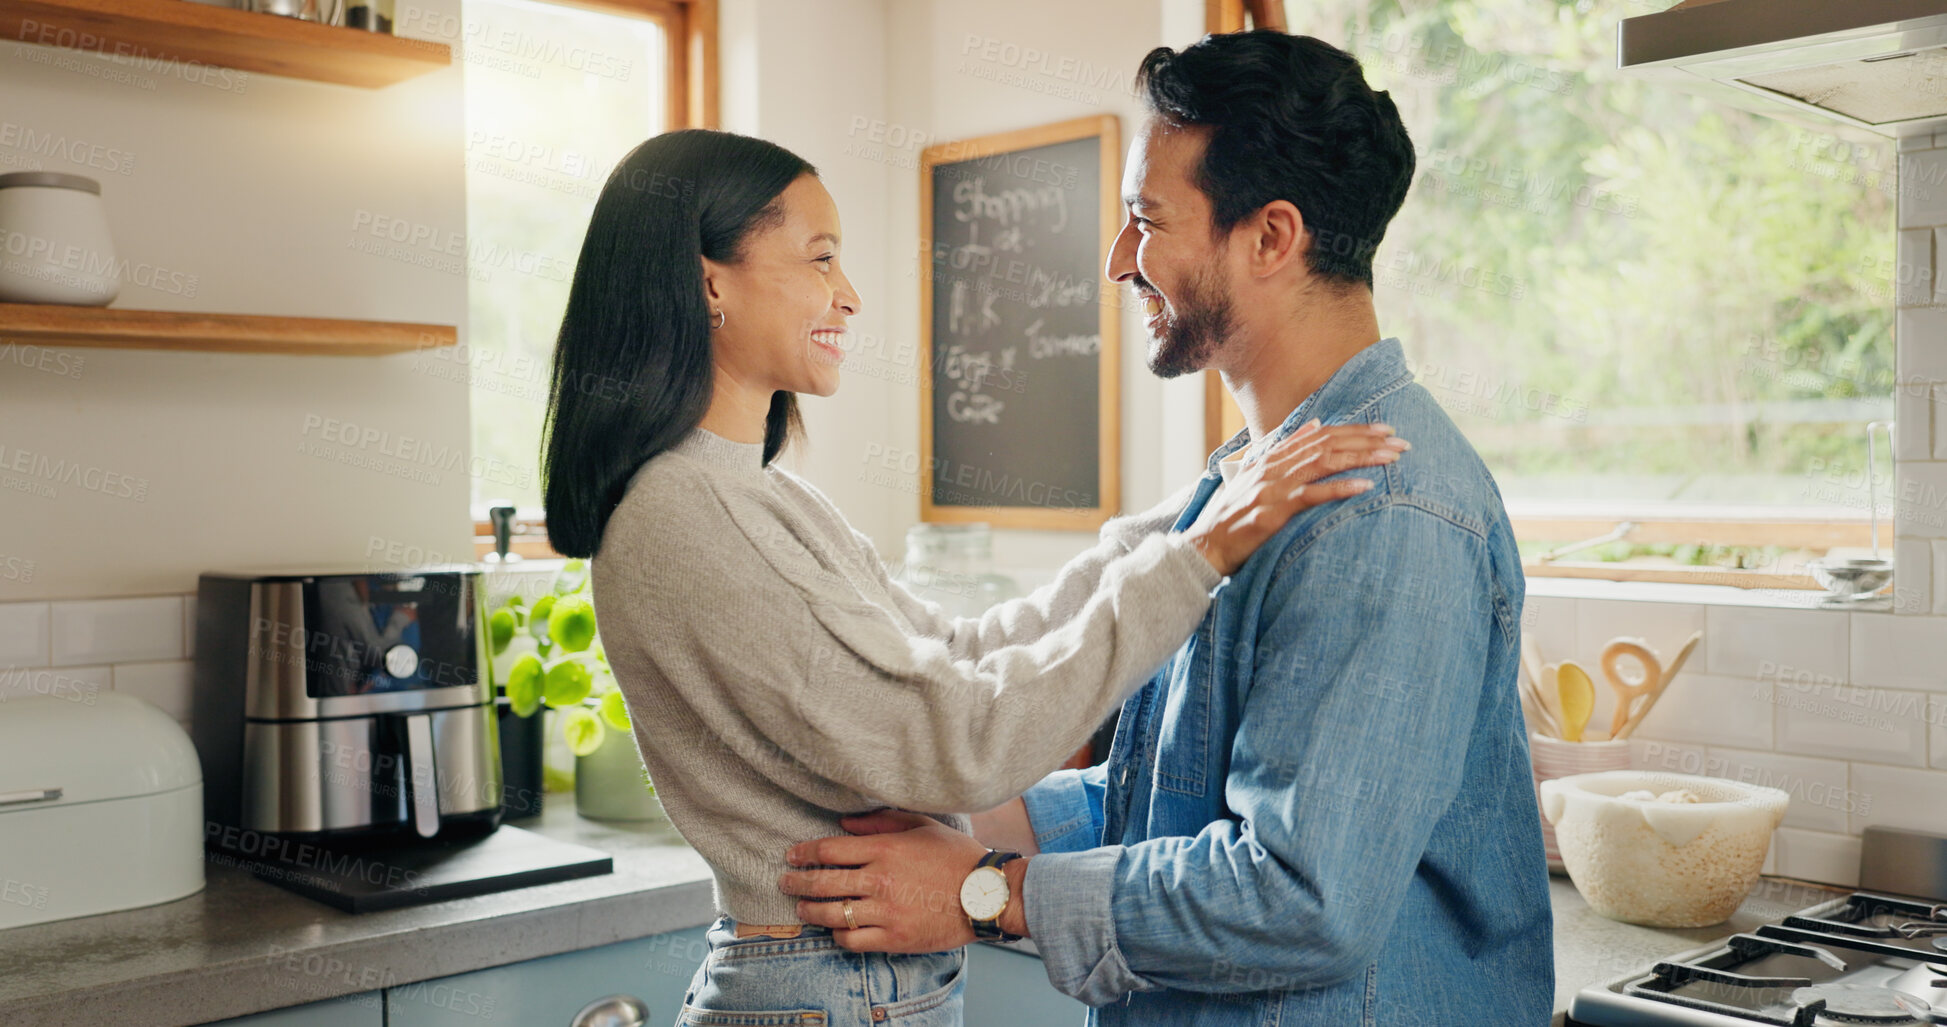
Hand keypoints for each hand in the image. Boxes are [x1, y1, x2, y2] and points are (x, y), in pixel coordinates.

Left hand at [779, 810, 993, 952]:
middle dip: (797, 882)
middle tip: (784, 883)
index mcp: (885, 850)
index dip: (804, 853)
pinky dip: (838, 935)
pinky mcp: (894, 937)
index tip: (791, 855)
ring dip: (810, 911)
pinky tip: (835, 929)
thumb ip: (881, 822)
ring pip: (832, 914)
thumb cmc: (956, 857)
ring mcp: (886, 911)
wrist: (986, 894)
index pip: (830, 850)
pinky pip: (853, 940)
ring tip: (801, 909)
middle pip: (823, 882)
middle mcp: (880, 881)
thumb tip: (845, 823)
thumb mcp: (922, 826)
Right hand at [1183, 421, 1406, 575]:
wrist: (1206, 545)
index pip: (1321, 434)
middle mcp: (1273, 466)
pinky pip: (1312, 495)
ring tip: (1391, 458)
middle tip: (1401, 441)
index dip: (1355, 429)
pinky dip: (1340, 488)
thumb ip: (1285, 449)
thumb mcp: (1257, 474)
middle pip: (1327, 444)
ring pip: (1324, 463)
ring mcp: (1272, 487)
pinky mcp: (1273, 511)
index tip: (1385, 429)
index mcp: (1272, 456)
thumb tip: (1315, 424)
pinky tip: (1365, 486)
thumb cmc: (1234, 515)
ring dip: (1361, 457)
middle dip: (1367, 440)